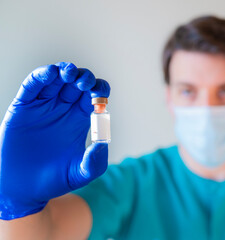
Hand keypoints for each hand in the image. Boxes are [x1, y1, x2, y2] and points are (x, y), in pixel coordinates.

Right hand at [0, 62, 110, 219]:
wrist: (23, 188)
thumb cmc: (54, 180)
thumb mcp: (80, 174)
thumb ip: (94, 162)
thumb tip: (103, 144)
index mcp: (80, 119)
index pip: (93, 95)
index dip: (99, 91)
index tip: (100, 98)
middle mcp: (63, 108)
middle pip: (77, 83)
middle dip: (84, 78)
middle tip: (85, 84)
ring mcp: (43, 106)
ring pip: (56, 79)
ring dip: (64, 71)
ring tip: (69, 74)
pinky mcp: (23, 107)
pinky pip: (32, 85)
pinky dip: (41, 76)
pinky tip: (50, 74)